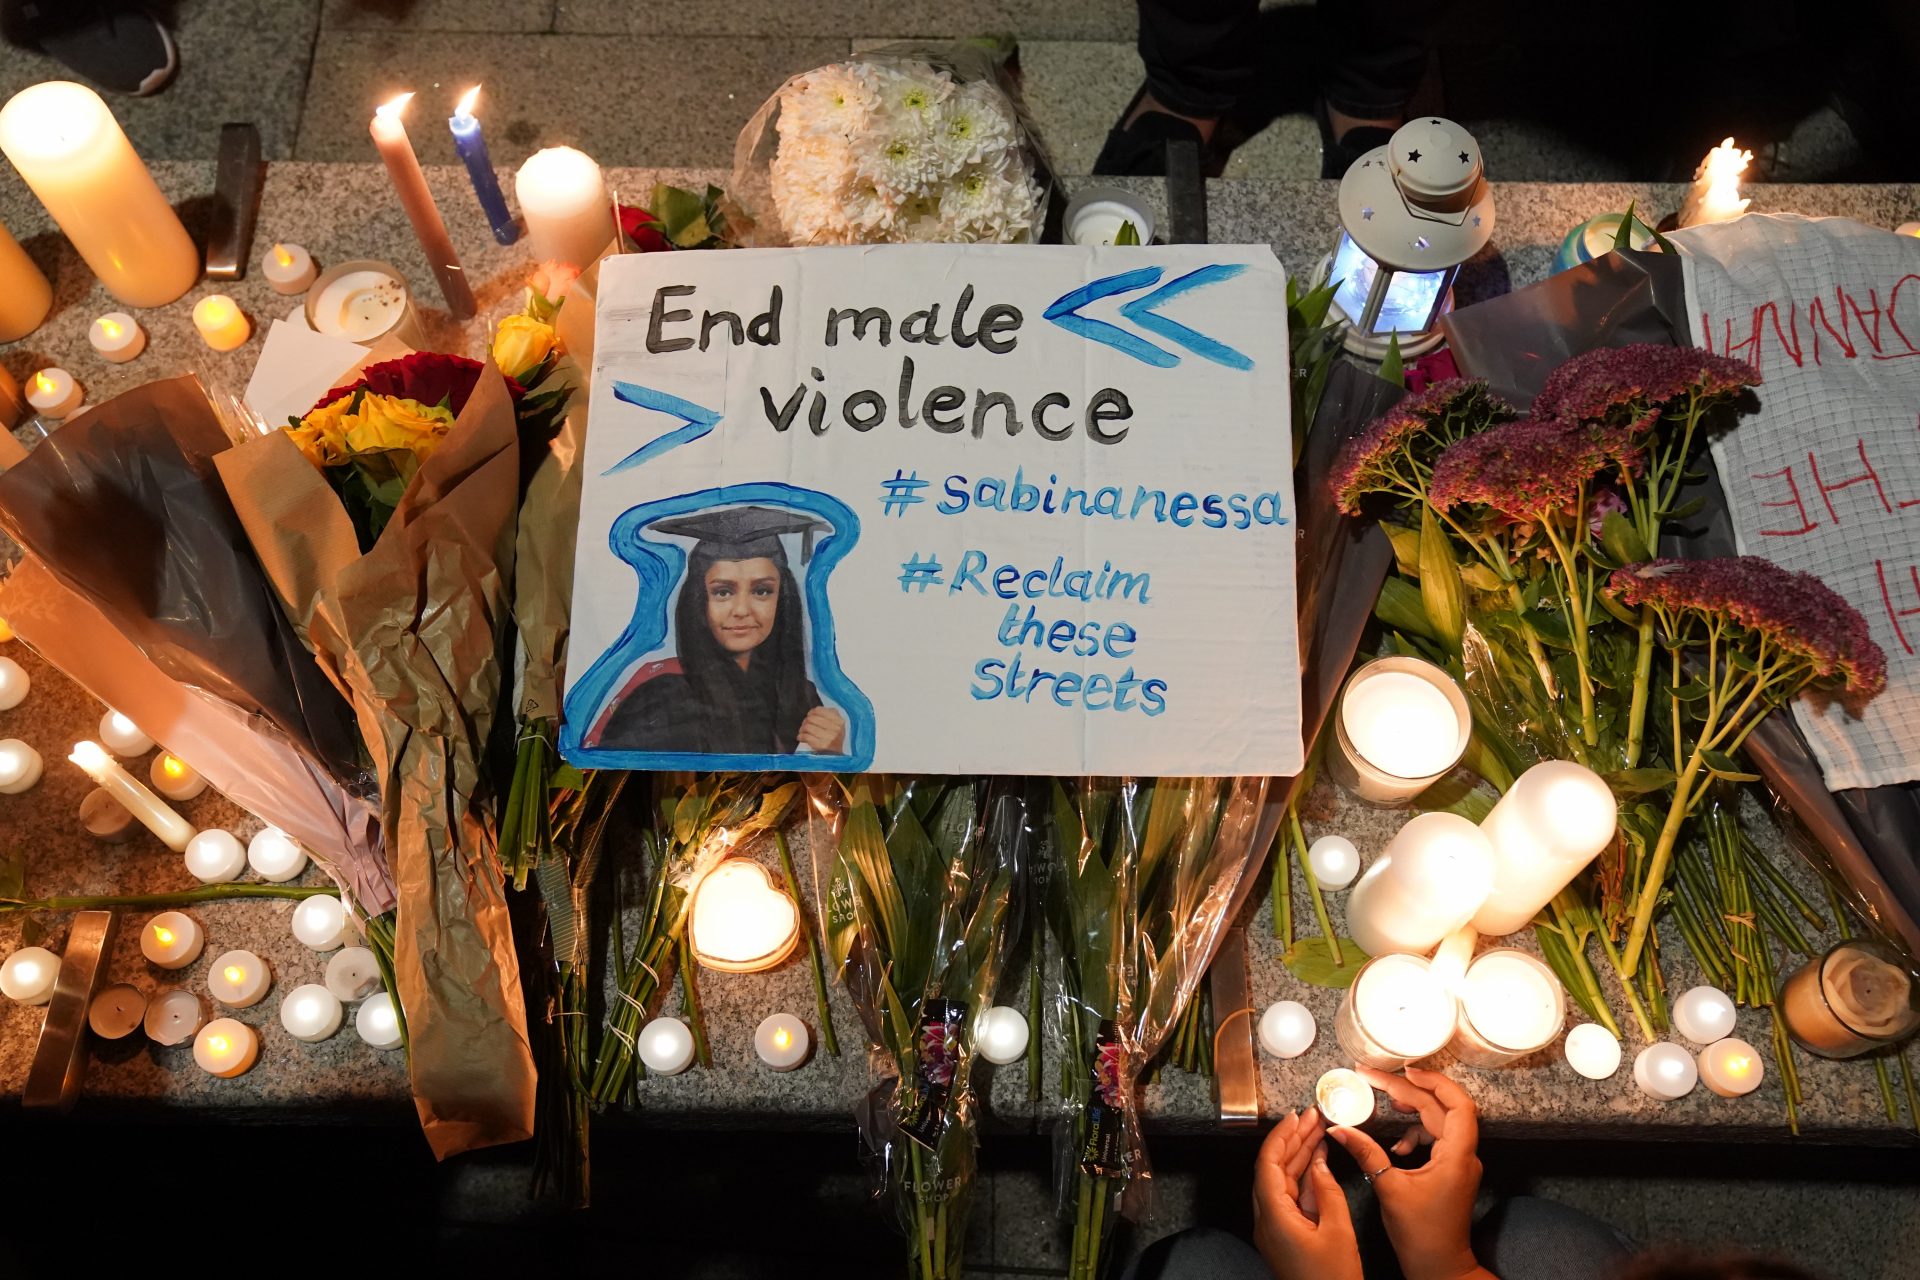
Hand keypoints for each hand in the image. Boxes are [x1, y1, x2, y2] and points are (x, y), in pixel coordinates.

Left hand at [796, 707, 845, 752]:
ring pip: (808, 726)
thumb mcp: (838, 726)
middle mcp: (836, 729)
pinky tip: (801, 737)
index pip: (819, 710)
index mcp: (839, 721)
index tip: (809, 715)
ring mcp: (829, 737)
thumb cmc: (835, 740)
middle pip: (812, 718)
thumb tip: (815, 710)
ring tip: (802, 732)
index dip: (811, 712)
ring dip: (802, 729)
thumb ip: (831, 715)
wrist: (837, 758)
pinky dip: (801, 736)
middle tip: (804, 725)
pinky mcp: (822, 746)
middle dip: (805, 721)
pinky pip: (806, 736)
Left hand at [1252, 1108, 1362, 1279]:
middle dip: (1293, 1139)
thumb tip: (1320, 1164)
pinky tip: (1318, 1160)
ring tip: (1318, 1130)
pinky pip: (1291, 1197)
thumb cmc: (1333, 1279)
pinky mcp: (1286, 1234)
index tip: (1296, 1115)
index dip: (1281, 1135)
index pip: (1268, 1163)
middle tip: (1312, 1116)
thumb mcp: (1337, 1231)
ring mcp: (1275, 1227)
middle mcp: (1267, 1219)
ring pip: (1283, 1181)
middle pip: (1274, 1168)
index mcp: (1273, 1216)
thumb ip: (1328, 1192)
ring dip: (1299, 1155)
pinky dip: (1304, 1177)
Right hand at [1328, 1067, 1489, 1279]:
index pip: (1456, 1104)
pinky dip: (1416, 1132)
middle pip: (1442, 1107)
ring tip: (1387, 1102)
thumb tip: (1339, 1128)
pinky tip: (1396, 1144)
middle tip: (1376, 1078)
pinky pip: (1437, 1138)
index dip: (1433, 1082)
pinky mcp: (1451, 1170)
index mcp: (1457, 1156)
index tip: (1403, 1070)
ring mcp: (1460, 1162)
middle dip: (1409, 1089)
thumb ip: (1366, 1152)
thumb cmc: (1421, 1234)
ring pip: (1440, 1120)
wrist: (1439, 1266)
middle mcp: (1464, 1155)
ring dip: (1414, 1108)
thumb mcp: (1388, 1188)